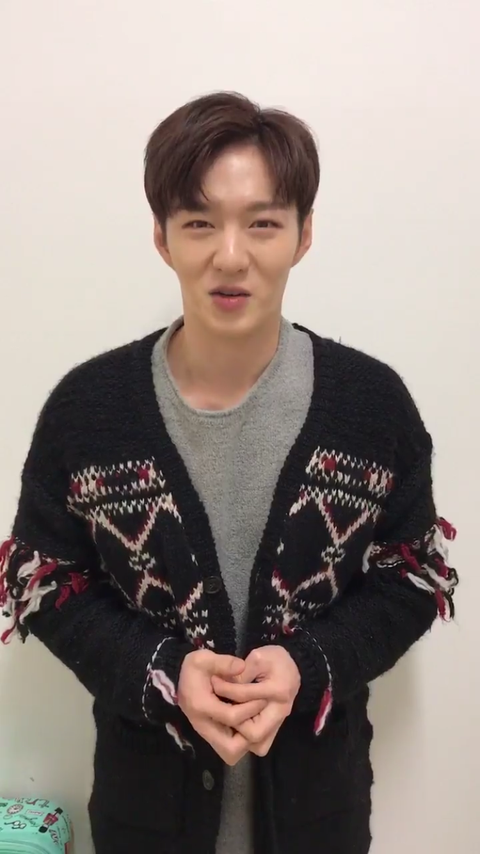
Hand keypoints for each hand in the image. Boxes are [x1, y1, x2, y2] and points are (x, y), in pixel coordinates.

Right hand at [177, 650, 266, 765]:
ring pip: (230, 754)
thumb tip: (242, 667)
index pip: (231, 717)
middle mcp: (202, 725)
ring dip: (245, 742)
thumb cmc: (193, 667)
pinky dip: (240, 741)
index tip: (262, 698)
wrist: (180, 678)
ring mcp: (206, 733)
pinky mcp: (210, 735)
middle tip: (258, 719)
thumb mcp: (204, 658)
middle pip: (231, 749)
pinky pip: (228, 749)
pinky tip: (246, 722)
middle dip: (249, 737)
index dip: (250, 709)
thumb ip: (223, 662)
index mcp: (201, 706)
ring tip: (254, 722)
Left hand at [211, 646, 300, 756]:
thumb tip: (223, 686)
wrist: (292, 667)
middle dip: (234, 723)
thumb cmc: (275, 659)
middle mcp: (280, 711)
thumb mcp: (258, 657)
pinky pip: (260, 744)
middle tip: (220, 711)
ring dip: (240, 737)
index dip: (226, 689)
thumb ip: (242, 672)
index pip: (245, 696)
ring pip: (259, 744)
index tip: (213, 681)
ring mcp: (278, 722)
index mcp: (278, 690)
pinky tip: (234, 727)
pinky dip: (246, 740)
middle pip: (254, 733)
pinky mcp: (274, 728)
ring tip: (225, 721)